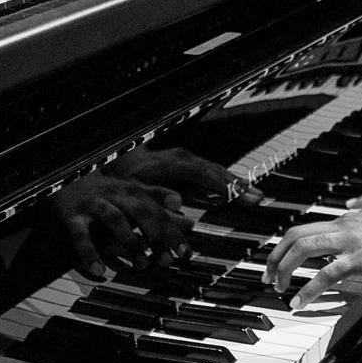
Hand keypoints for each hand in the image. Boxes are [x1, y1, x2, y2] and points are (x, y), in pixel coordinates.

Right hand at [49, 171, 193, 277]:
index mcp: (133, 191)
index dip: (173, 232)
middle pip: (141, 211)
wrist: (64, 179)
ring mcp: (94, 204)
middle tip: (167, 261)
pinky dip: (89, 252)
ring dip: (130, 241)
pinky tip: (99, 271)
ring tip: (142, 265)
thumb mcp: (132, 191)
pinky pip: (80, 234)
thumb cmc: (105, 191)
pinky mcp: (72, 216)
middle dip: (157, 236)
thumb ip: (157, 199)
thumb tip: (184, 208)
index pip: (158, 211)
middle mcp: (116, 195)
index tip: (186, 254)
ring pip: (115, 219)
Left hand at [104, 144, 261, 206]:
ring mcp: (180, 160)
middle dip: (237, 184)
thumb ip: (155, 197)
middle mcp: (179, 157)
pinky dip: (222, 182)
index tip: (244, 195)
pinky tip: (234, 190)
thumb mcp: (132, 190)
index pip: (205, 172)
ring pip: (212, 169)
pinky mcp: (179, 166)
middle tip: (258, 198)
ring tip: (253, 194)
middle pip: (214, 169)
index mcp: (170, 162)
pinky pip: (206, 172)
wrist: (104, 165)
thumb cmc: (116, 181)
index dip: (225, 185)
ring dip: (233, 182)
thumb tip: (180, 204)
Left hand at [264, 211, 361, 309]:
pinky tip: (300, 302)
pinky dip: (307, 290)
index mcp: (348, 221)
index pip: (306, 228)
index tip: (278, 261)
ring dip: (284, 269)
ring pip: (302, 249)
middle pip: (295, 235)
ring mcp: (350, 242)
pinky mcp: (359, 259)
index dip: (286, 245)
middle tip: (268, 276)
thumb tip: (350, 247)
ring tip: (279, 288)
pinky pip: (324, 274)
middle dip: (275, 256)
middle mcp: (344, 226)